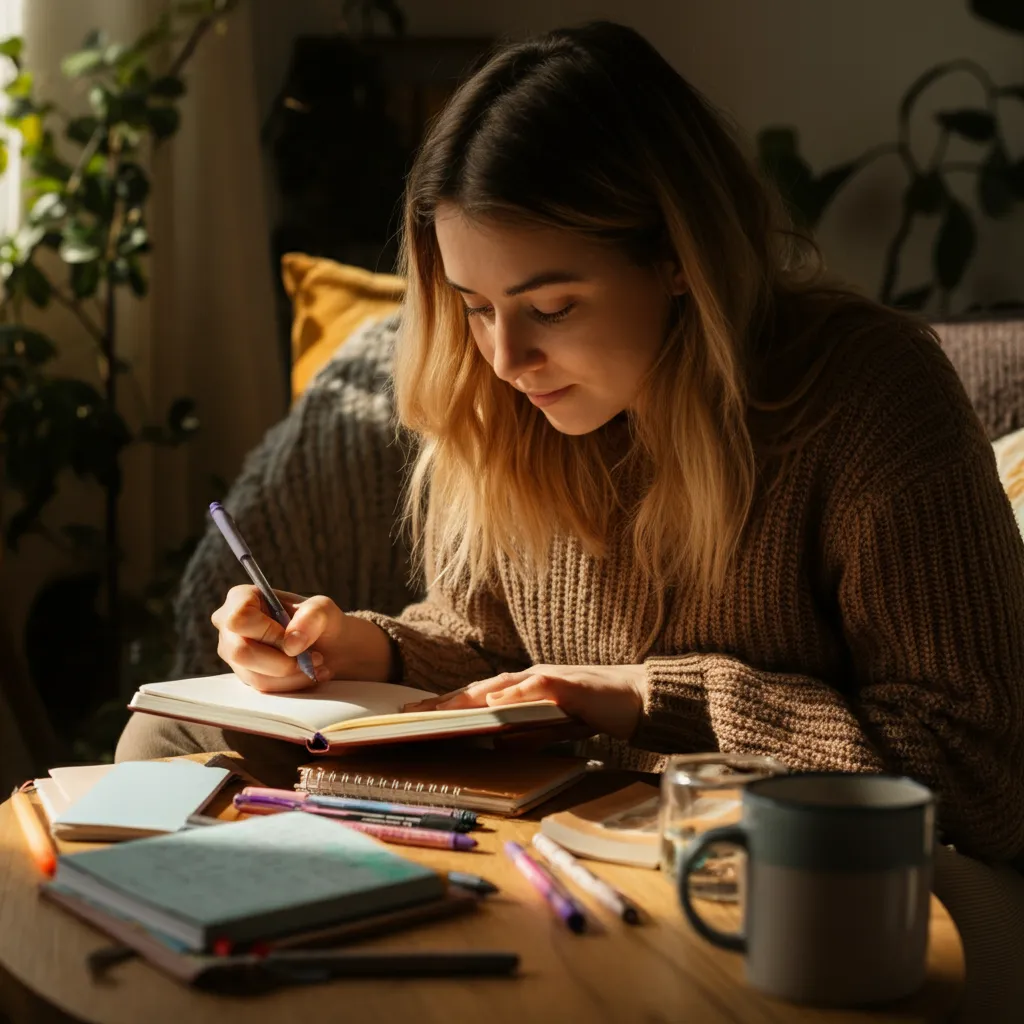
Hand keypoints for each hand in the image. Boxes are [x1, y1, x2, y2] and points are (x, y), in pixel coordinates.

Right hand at [210, 585, 393, 692]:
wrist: (327, 645)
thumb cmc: (319, 621)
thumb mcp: (323, 609)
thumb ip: (312, 617)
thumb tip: (291, 644)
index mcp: (241, 599)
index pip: (239, 618)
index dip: (267, 632)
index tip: (293, 638)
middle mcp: (230, 627)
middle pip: (241, 652)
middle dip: (282, 661)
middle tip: (314, 657)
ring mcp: (234, 654)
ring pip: (255, 676)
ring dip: (293, 675)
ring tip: (317, 664)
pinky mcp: (245, 676)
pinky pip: (264, 688)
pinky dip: (292, 684)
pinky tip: (309, 673)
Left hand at [403, 664, 647, 740]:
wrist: (637, 699)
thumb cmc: (597, 710)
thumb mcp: (555, 727)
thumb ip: (527, 733)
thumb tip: (494, 743)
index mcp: (525, 690)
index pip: (477, 698)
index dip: (446, 705)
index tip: (416, 715)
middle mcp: (530, 679)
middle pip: (477, 689)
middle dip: (442, 701)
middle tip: (409, 712)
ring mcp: (546, 679)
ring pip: (497, 687)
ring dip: (465, 698)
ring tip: (436, 710)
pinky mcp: (566, 685)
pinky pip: (533, 689)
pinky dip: (511, 697)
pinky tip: (491, 706)